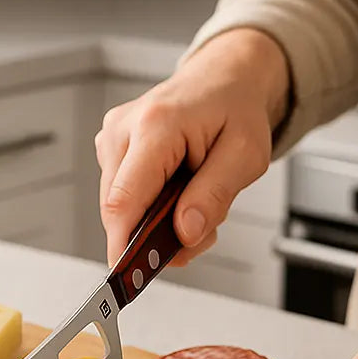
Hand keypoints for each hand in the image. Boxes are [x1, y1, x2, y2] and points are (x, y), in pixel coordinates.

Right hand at [96, 28, 288, 266]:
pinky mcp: (111, 149)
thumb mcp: (246, 154)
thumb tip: (184, 233)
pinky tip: (177, 194)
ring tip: (195, 204)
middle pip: (118, 210)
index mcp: (156, 126)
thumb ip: (215, 195)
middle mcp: (123, 130)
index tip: (127, 278)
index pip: (125, 200)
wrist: (223, 80)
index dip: (123, 245)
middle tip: (199, 232)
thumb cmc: (235, 110)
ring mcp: (112, 139)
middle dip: (155, 236)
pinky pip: (123, 196)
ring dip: (156, 222)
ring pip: (120, 207)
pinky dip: (150, 208)